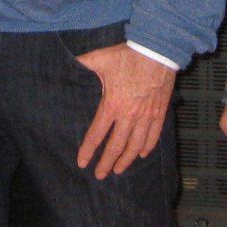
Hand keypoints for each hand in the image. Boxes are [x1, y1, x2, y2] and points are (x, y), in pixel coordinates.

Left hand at [73, 43, 175, 178]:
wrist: (158, 51)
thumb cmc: (129, 55)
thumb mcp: (101, 58)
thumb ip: (83, 63)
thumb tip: (67, 62)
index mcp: (112, 104)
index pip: (97, 134)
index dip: (88, 150)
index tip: (82, 162)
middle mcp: (129, 115)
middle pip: (116, 146)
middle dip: (107, 162)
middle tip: (100, 175)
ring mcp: (146, 115)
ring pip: (136, 145)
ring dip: (127, 159)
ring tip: (119, 170)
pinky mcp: (159, 112)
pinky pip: (154, 135)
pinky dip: (148, 147)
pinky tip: (142, 154)